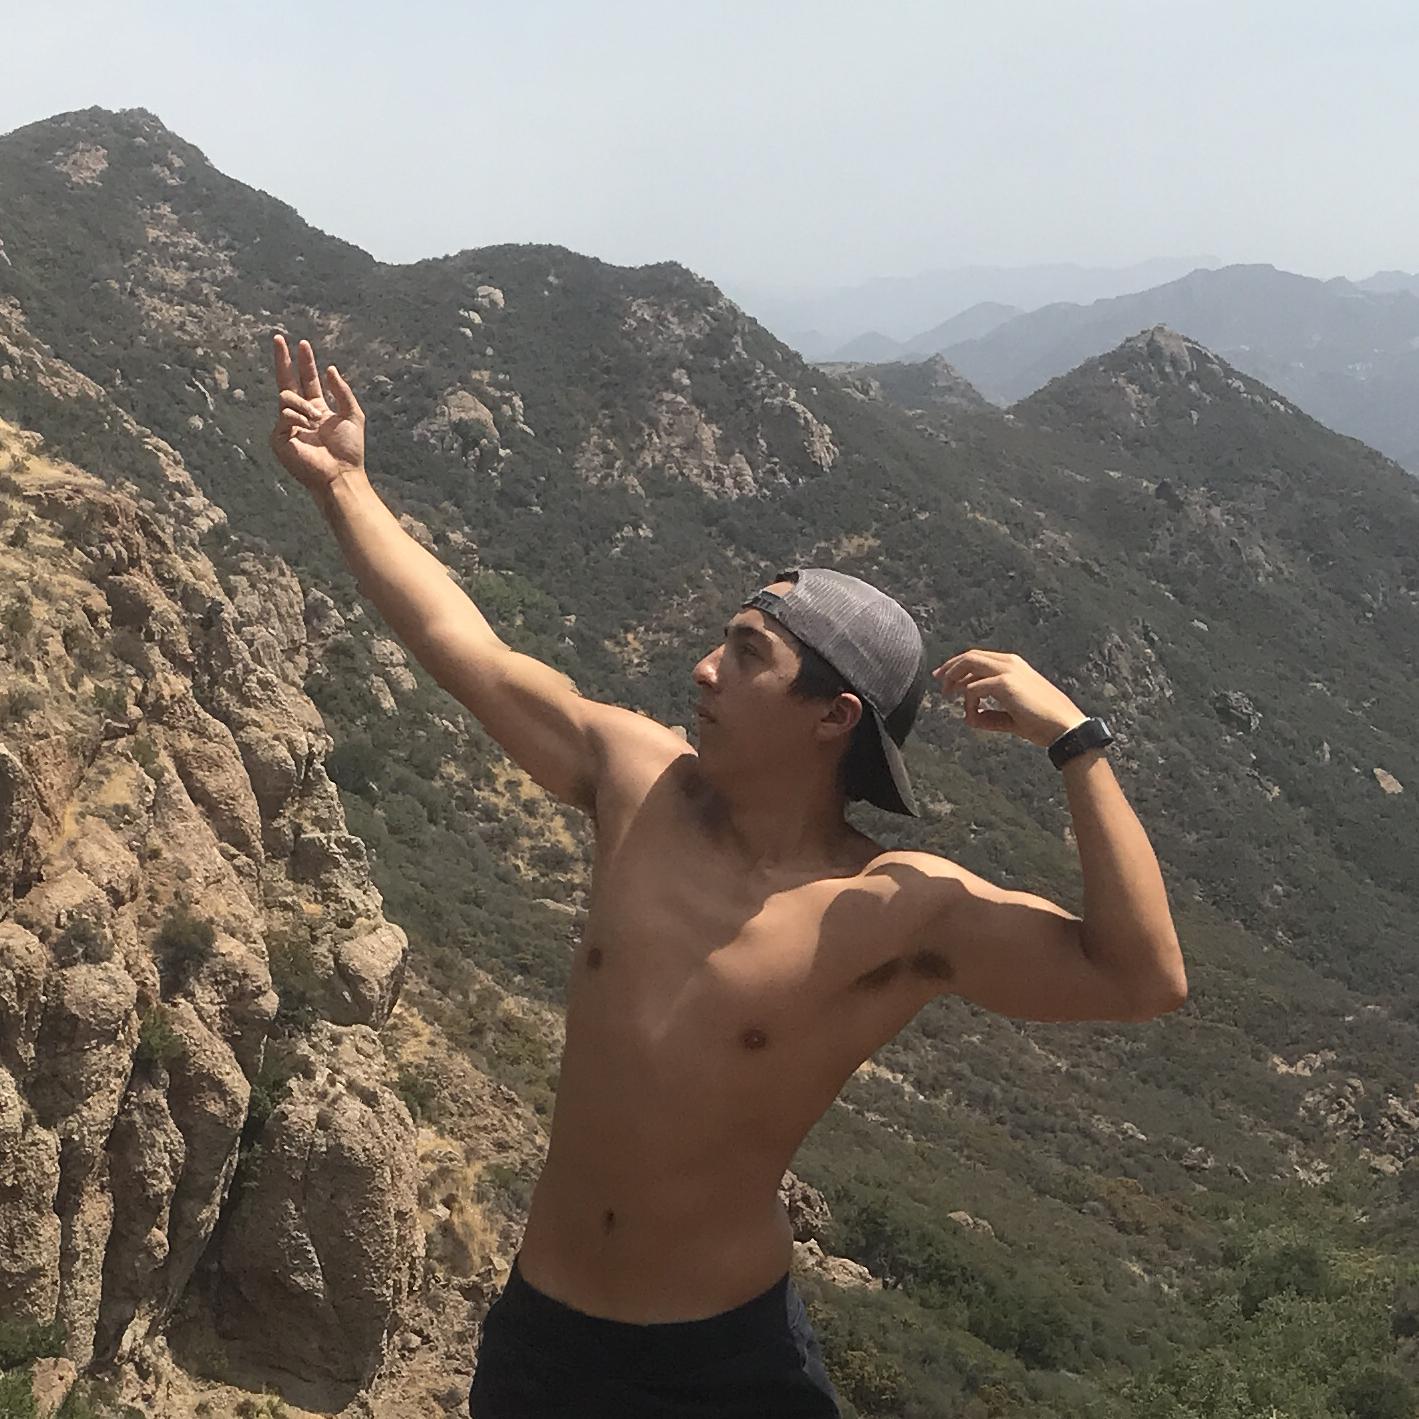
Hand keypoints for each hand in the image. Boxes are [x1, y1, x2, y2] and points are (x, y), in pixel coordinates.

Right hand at [268, 334, 365, 491]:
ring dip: (305, 406)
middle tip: (279, 338)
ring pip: (286, 397)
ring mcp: (288, 426)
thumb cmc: (349, 450)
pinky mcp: (279, 438)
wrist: (341, 473)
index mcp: (316, 409)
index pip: (307, 380)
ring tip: (317, 421)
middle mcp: (300, 415)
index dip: (305, 363)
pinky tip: (308, 429)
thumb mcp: (353, 414)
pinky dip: (298, 418)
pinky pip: (284, 414)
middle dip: (283, 359)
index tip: (302, 344)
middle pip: (287, 381)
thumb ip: (342, 392)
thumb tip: (330, 369)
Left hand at [932, 649, 1086, 748]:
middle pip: (970, 655)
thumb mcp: (1012, 717)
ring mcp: (1008, 671)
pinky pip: (974, 689)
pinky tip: (973, 717)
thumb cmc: (1043, 723)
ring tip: (948, 694)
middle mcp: (1010, 663)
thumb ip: (991, 715)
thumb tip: (969, 718)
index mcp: (1014, 666)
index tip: (945, 678)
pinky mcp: (1005, 684)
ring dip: (954, 678)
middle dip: (950, 666)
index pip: (979, 658)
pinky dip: (968, 703)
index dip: (959, 666)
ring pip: (969, 663)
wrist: (1065, 727)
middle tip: (938, 680)